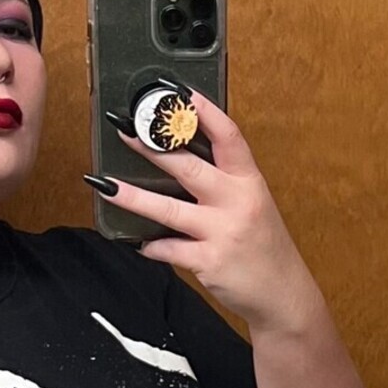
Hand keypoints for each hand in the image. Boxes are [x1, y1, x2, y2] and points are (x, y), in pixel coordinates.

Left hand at [99, 91, 322, 332]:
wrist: (282, 293)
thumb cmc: (263, 246)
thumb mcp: (253, 204)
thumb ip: (223, 182)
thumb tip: (178, 157)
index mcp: (249, 181)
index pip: (228, 136)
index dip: (204, 112)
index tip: (180, 93)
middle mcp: (238, 202)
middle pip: (190, 167)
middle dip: (152, 148)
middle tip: (124, 131)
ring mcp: (223, 232)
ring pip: (169, 209)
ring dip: (133, 197)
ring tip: (105, 185)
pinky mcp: (209, 261)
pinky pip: (168, 249)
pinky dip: (150, 246)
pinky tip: (139, 243)